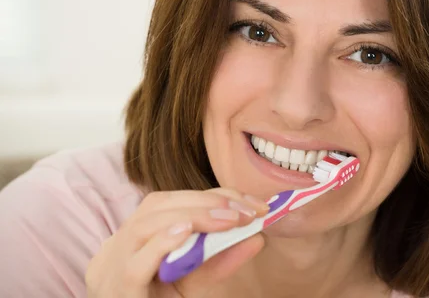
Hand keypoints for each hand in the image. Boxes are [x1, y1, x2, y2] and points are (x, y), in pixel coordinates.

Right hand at [85, 188, 269, 297]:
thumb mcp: (192, 281)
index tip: (254, 205)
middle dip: (209, 203)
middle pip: (160, 206)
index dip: (217, 196)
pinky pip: (135, 265)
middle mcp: (121, 243)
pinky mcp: (118, 291)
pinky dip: (161, 244)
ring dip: (193, 217)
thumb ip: (219, 260)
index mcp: (138, 234)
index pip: (176, 200)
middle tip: (247, 212)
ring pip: (145, 226)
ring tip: (230, 220)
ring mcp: (113, 266)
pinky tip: (187, 232)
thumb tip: (258, 238)